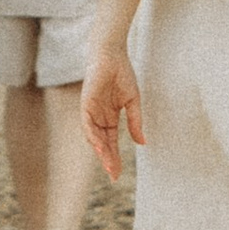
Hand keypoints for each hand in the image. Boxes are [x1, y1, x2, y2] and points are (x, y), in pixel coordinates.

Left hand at [81, 45, 143, 182]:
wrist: (113, 54)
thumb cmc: (122, 74)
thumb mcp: (133, 101)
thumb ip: (135, 122)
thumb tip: (142, 143)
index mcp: (109, 118)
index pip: (111, 143)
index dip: (114, 158)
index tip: (117, 174)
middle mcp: (99, 117)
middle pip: (102, 143)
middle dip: (108, 159)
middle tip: (114, 176)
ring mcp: (91, 110)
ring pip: (93, 136)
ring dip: (100, 151)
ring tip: (108, 165)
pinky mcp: (86, 102)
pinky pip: (87, 122)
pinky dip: (92, 135)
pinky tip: (99, 145)